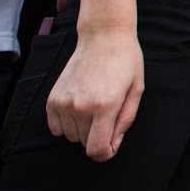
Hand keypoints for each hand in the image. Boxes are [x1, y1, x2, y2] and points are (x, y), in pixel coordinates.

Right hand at [46, 30, 143, 160]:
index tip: (110, 147)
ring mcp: (64, 102)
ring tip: (94, 105)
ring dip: (82, 128)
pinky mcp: (52, 99)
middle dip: (97, 136)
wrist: (103, 36)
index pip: (97, 150)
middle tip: (107, 113)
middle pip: (85, 143)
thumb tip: (112, 146)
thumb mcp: (136, 91)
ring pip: (71, 136)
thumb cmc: (126, 62)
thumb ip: (125, 121)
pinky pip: (55, 128)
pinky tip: (79, 107)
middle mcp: (81, 106)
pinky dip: (66, 124)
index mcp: (105, 105)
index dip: (105, 154)